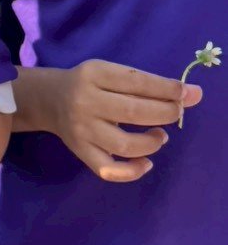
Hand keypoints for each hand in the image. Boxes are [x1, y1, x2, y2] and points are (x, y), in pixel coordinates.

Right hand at [44, 60, 201, 182]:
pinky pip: (108, 170)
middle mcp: (85, 101)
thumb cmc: (90, 84)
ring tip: (160, 135)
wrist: (49, 100)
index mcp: (94, 74)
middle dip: (165, 113)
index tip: (187, 94)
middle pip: (132, 112)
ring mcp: (82, 130)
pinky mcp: (81, 152)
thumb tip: (193, 94)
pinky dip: (132, 171)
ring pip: (124, 144)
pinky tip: (146, 162)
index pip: (136, 82)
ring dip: (152, 142)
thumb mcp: (111, 73)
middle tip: (176, 113)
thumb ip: (149, 83)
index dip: (167, 89)